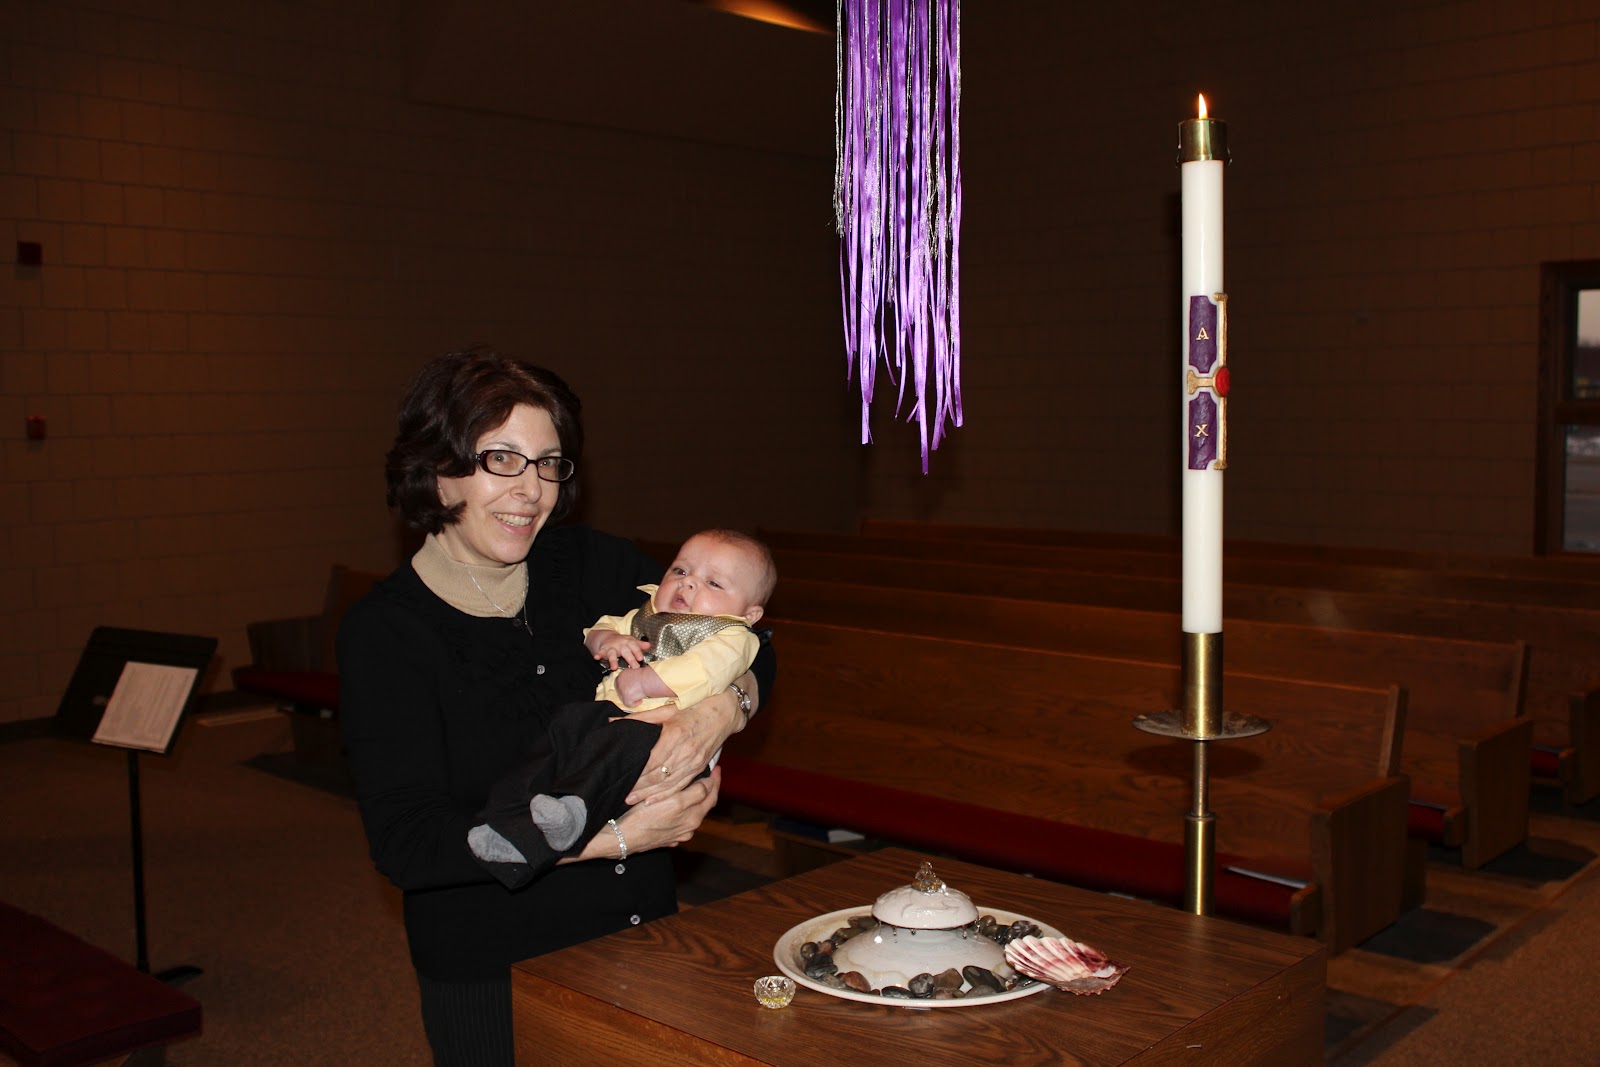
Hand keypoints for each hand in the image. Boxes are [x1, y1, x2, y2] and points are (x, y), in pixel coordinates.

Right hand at [570, 766, 720, 860]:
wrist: (620, 839)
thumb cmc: (642, 818)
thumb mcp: (672, 801)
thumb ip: (694, 793)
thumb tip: (707, 784)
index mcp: (692, 816)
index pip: (710, 793)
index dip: (713, 778)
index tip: (715, 767)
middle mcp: (689, 827)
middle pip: (705, 804)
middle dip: (710, 788)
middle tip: (713, 773)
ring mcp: (679, 834)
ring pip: (694, 812)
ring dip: (698, 799)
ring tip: (696, 785)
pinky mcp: (668, 839)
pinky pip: (683, 822)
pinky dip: (686, 811)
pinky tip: (680, 804)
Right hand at [590, 632, 650, 669]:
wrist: (609, 637)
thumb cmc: (623, 642)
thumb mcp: (632, 642)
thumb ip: (640, 645)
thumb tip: (649, 645)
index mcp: (628, 642)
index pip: (634, 646)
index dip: (637, 652)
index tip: (641, 658)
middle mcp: (620, 644)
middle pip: (625, 652)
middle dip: (630, 659)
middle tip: (635, 667)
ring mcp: (611, 647)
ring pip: (612, 654)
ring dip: (613, 660)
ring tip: (614, 668)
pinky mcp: (603, 650)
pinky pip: (600, 652)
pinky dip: (598, 655)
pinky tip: (596, 657)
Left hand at [624, 687, 741, 804]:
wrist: (724, 712)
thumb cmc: (693, 706)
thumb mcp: (666, 709)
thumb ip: (639, 718)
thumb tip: (612, 721)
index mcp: (674, 735)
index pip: (651, 760)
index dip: (636, 772)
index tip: (621, 777)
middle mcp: (685, 751)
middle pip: (658, 775)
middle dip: (638, 787)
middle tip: (621, 793)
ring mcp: (694, 762)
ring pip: (668, 784)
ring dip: (649, 794)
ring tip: (631, 801)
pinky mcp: (699, 767)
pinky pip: (681, 785)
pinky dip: (666, 795)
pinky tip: (652, 800)